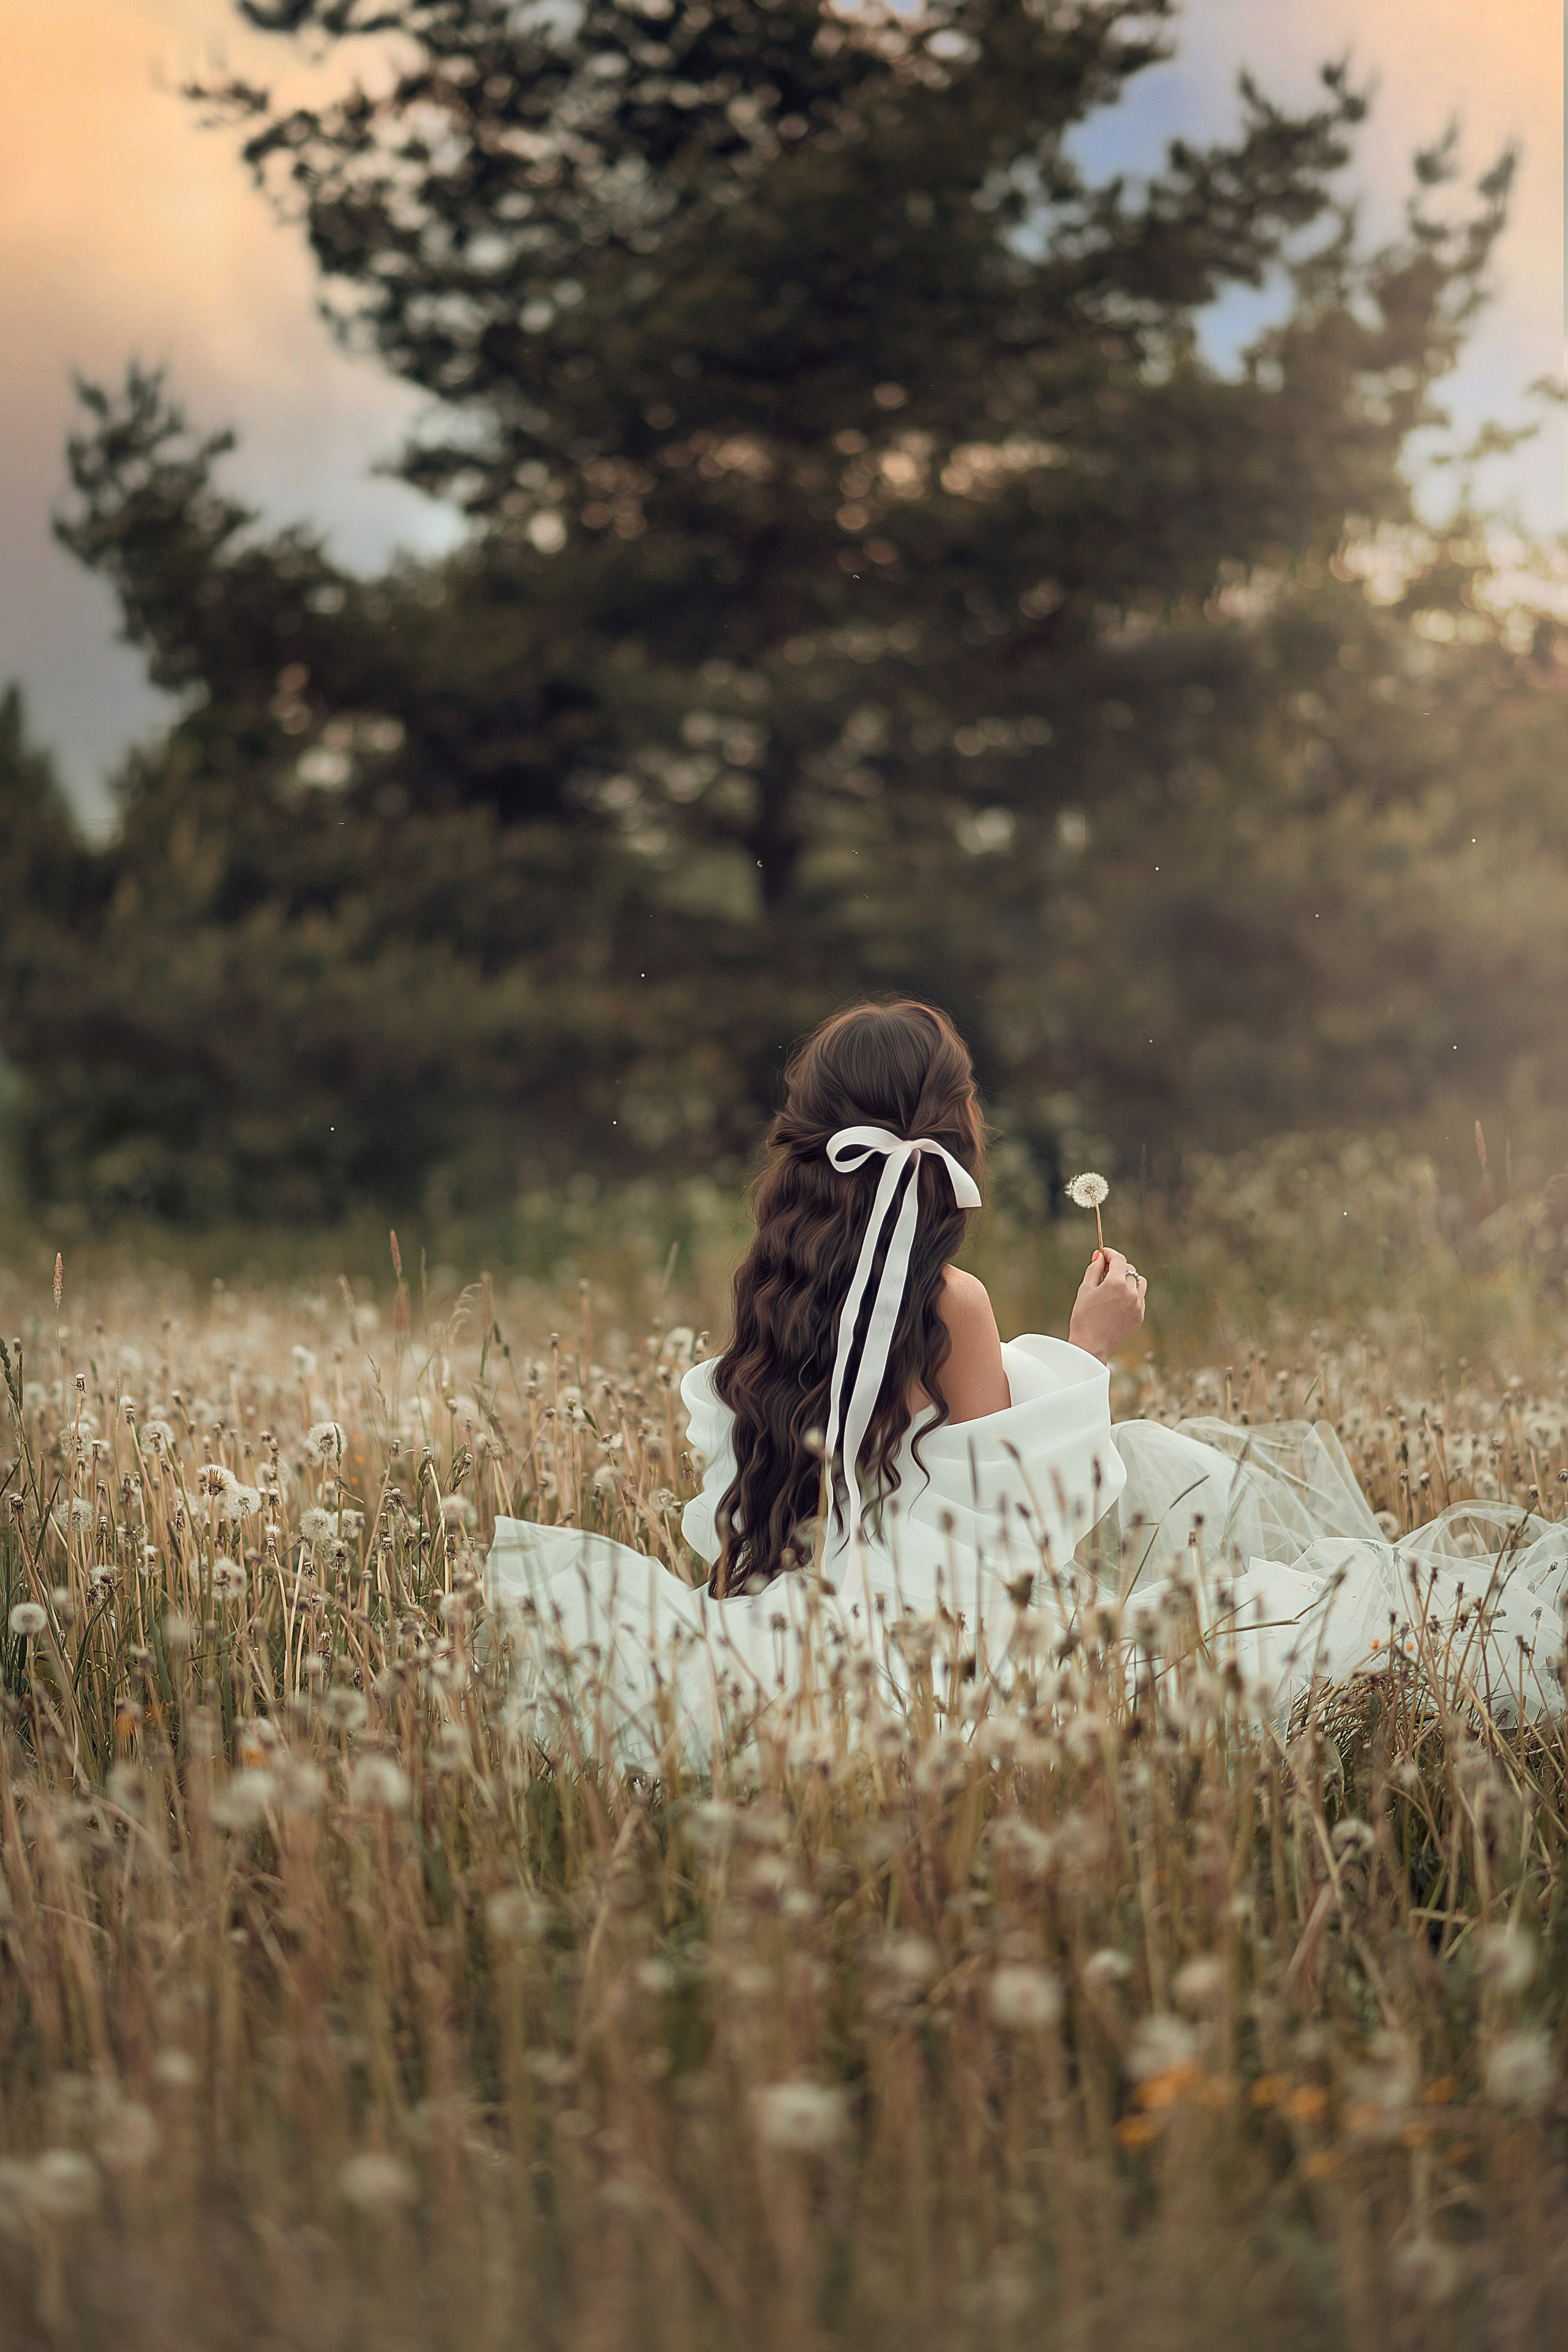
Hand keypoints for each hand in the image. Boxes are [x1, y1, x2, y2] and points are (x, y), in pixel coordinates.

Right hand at [1068, 1247, 1146, 1361]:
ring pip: (1139, 1282)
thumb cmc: (1083, 1317)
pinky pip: (1140, 1298)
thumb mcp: (1085, 1289)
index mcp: (1116, 1283)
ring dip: (1129, 1279)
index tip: (1103, 1253)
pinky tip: (1118, 1301)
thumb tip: (1099, 1255)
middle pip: (1129, 1269)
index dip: (1110, 1253)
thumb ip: (1094, 1269)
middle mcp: (1131, 1292)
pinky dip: (1132, 1294)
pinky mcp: (1139, 1316)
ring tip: (1114, 1285)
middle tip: (1104, 1271)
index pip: (1119, 1259)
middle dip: (1117, 1267)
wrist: (1091, 1346)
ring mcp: (1138, 1305)